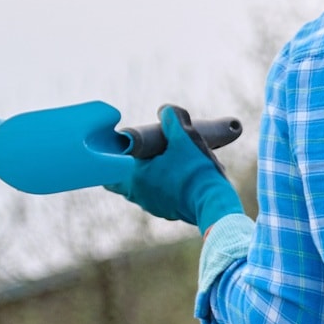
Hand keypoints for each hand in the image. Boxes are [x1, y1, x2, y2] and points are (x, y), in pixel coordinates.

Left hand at [105, 105, 243, 230]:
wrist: (215, 203)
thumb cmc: (196, 171)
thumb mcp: (185, 138)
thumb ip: (173, 119)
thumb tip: (165, 110)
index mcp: (134, 177)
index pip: (108, 169)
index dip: (113, 156)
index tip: (124, 146)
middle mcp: (138, 195)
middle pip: (126, 178)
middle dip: (134, 165)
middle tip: (149, 150)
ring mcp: (154, 207)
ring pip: (144, 188)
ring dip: (152, 176)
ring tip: (168, 161)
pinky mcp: (170, 212)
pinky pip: (161, 197)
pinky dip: (166, 187)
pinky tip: (181, 176)